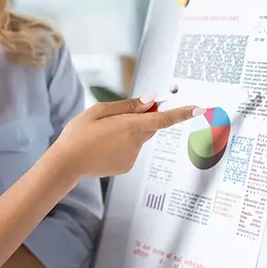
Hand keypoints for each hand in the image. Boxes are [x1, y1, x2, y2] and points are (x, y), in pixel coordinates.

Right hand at [49, 95, 200, 178]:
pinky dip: (122, 145)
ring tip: (101, 136)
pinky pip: (131, 150)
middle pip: (149, 126)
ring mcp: (132, 156)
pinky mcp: (127, 166)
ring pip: (138, 138)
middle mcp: (135, 142)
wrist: (67, 163)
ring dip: (127, 133)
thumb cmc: (79, 134)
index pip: (162, 119)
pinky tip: (103, 147)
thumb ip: (127, 106)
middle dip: (141, 118)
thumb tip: (150, 101)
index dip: (182, 113)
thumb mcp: (98, 111)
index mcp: (129, 126)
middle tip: (116, 117)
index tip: (199, 108)